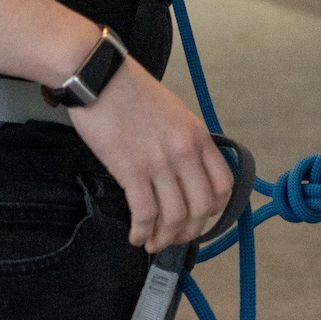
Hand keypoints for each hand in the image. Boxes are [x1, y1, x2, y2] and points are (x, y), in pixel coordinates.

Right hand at [70, 56, 232, 250]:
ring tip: (153, 243)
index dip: (214, 210)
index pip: (223, 185)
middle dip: (189, 231)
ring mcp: (159, 163)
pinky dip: (142, 232)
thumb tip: (185, 173)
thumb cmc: (131, 89)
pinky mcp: (132, 171)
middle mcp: (185, 152)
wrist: (98, 76)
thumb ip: (185, 140)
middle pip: (201, 209)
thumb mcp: (173, 110)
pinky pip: (145, 214)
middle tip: (174, 237)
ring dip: (165, 238)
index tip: (199, 217)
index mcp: (197, 135)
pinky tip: (136, 236)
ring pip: (174, 217)